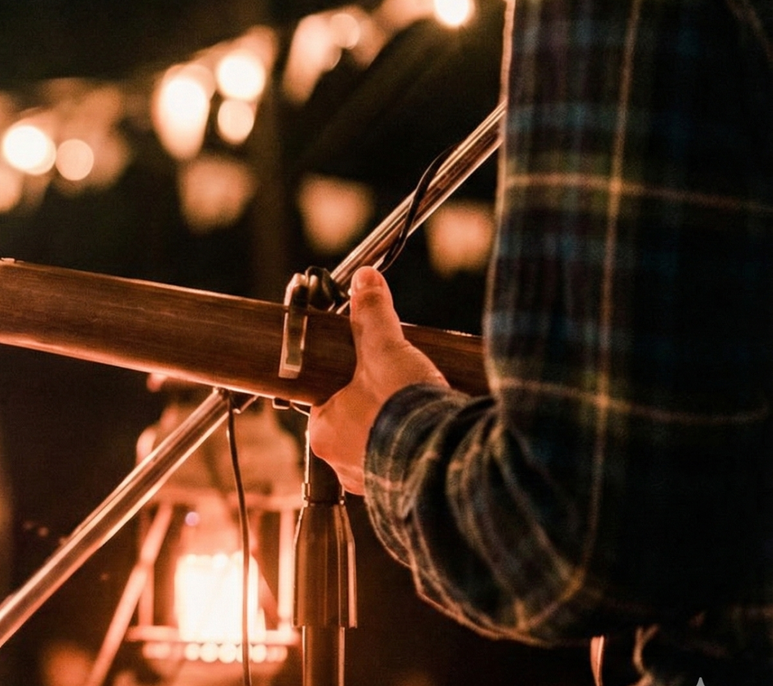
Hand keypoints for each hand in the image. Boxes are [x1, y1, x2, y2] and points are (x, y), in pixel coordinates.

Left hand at [308, 266, 448, 493]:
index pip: (324, 400)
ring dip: (396, 432)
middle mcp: (342, 465)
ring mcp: (372, 483)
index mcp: (324, 433)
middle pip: (351, 424)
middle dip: (374, 407)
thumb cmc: (406, 410)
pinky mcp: (403, 495)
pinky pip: (402, 469)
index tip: (366, 372)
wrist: (451, 462)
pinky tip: (432, 437)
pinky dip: (415, 453)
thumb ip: (373, 315)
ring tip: (419, 413)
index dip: (345, 382)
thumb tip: (364, 279)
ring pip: (377, 449)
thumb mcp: (387, 351)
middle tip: (398, 390)